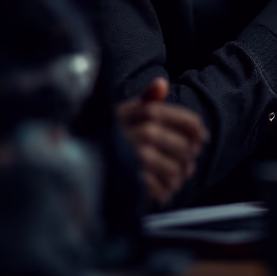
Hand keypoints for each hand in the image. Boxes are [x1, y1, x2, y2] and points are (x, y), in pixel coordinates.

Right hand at [116, 77, 207, 206]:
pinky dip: (164, 192)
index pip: (184, 119)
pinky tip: (163, 191)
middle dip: (188, 157)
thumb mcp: (124, 113)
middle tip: (188, 165)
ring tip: (176, 179)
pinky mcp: (130, 178)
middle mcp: (141, 131)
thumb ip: (146, 100)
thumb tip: (162, 83)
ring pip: (174, 169)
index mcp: (141, 112)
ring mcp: (136, 155)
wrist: (74, 158)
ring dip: (177, 177)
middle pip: (183, 146)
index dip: (195, 129)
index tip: (201, 138)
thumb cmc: (108, 134)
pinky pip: (158, 187)